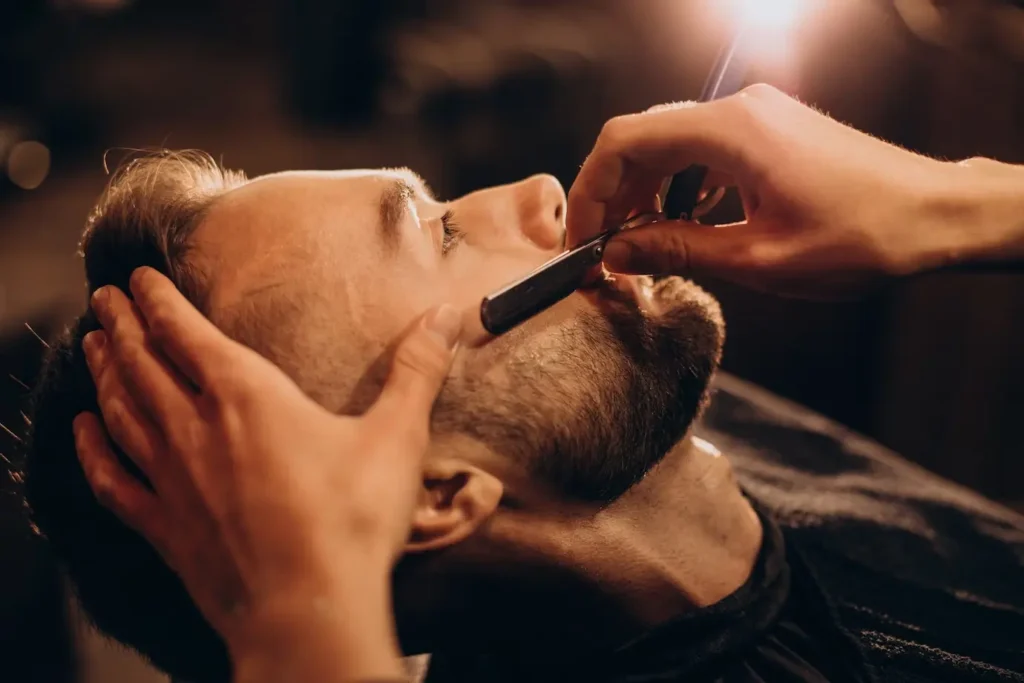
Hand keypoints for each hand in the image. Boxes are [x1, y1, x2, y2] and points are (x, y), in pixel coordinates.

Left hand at [73, 267, 461, 681]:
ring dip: (103, 374)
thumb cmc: (352, 520)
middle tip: (103, 298)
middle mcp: (197, 429)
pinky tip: (81, 432)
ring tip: (89, 347)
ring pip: (121, 413)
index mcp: (248, 397)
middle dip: (121, 326)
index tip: (139, 277)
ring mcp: (173, 480)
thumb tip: (448, 315)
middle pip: (144, 364)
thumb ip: (417, 370)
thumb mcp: (397, 436)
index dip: (159, 300)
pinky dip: (91, 451)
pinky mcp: (164, 528)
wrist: (309, 609)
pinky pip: (114, 480)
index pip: (187, 333)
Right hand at [567, 85, 1011, 298]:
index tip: (582, 237)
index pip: (625, 142)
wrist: (936, 216)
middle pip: (643, 139)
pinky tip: (683, 225)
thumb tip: (617, 251)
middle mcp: (739, 110)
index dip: (591, 191)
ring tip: (639, 245)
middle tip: (604, 251)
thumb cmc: (861, 238)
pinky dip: (681, 185)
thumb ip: (676, 249)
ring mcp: (757, 116)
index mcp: (730, 132)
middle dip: (614, 195)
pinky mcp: (771, 131)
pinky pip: (704, 149)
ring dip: (646, 193)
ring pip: (671, 144)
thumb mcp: (757, 258)